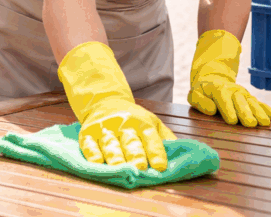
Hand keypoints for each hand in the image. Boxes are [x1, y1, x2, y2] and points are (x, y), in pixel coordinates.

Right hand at [58, 41, 176, 171]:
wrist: (106, 102)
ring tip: (120, 168)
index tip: (160, 166)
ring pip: (110, 143)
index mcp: (142, 123)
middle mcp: (124, 124)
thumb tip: (182, 154)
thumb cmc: (134, 119)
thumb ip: (166, 138)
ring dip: (115, 156)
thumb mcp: (153, 123)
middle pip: (130, 141)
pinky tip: (96, 162)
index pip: (151, 138)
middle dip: (136, 154)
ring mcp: (105, 128)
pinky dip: (92, 153)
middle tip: (140, 167)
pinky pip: (89, 144)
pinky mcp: (88, 133)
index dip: (156, 152)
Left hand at [188, 30, 270, 127]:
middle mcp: (232, 90)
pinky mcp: (249, 97)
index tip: (233, 121)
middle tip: (251, 124)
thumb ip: (199, 101)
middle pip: (240, 101)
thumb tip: (211, 109)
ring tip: (265, 123)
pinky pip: (260, 103)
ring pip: (252, 102)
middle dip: (245, 112)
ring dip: (259, 112)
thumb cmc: (203, 92)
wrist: (213, 80)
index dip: (228, 109)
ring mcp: (242, 93)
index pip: (223, 98)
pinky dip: (268, 110)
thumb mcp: (194, 95)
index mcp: (218, 89)